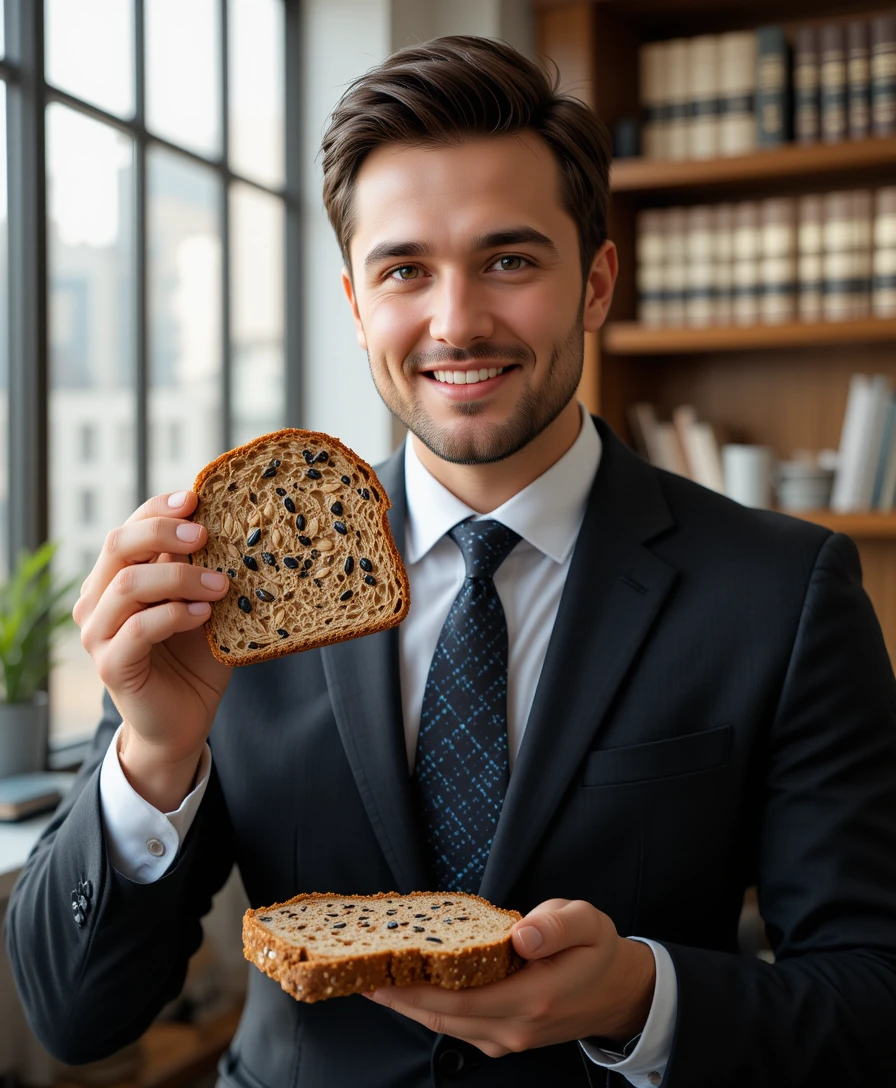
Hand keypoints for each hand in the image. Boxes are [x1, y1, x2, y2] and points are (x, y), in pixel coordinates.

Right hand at [74, 490, 232, 804]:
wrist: (183, 720)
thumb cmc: (196, 658)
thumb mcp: (204, 604)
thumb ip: (204, 570)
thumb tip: (236, 522)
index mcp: (117, 577)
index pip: (130, 527)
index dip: (159, 509)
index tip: (197, 499)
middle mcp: (98, 599)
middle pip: (119, 545)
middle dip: (164, 532)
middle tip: (205, 535)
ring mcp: (98, 632)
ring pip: (128, 584)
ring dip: (180, 577)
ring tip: (220, 584)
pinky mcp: (111, 664)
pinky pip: (139, 628)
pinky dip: (174, 614)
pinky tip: (204, 615)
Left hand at [367, 899, 655, 1057]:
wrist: (619, 994)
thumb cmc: (598, 952)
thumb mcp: (589, 923)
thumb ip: (557, 925)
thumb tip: (522, 933)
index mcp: (533, 999)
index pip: (460, 1000)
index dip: (415, 990)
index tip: (379, 973)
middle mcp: (515, 1028)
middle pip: (442, 1018)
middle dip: (397, 998)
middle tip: (356, 975)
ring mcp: (508, 1039)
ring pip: (445, 1027)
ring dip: (407, 1005)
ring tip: (371, 979)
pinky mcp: (503, 1038)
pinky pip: (457, 1027)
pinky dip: (428, 1009)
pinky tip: (408, 988)